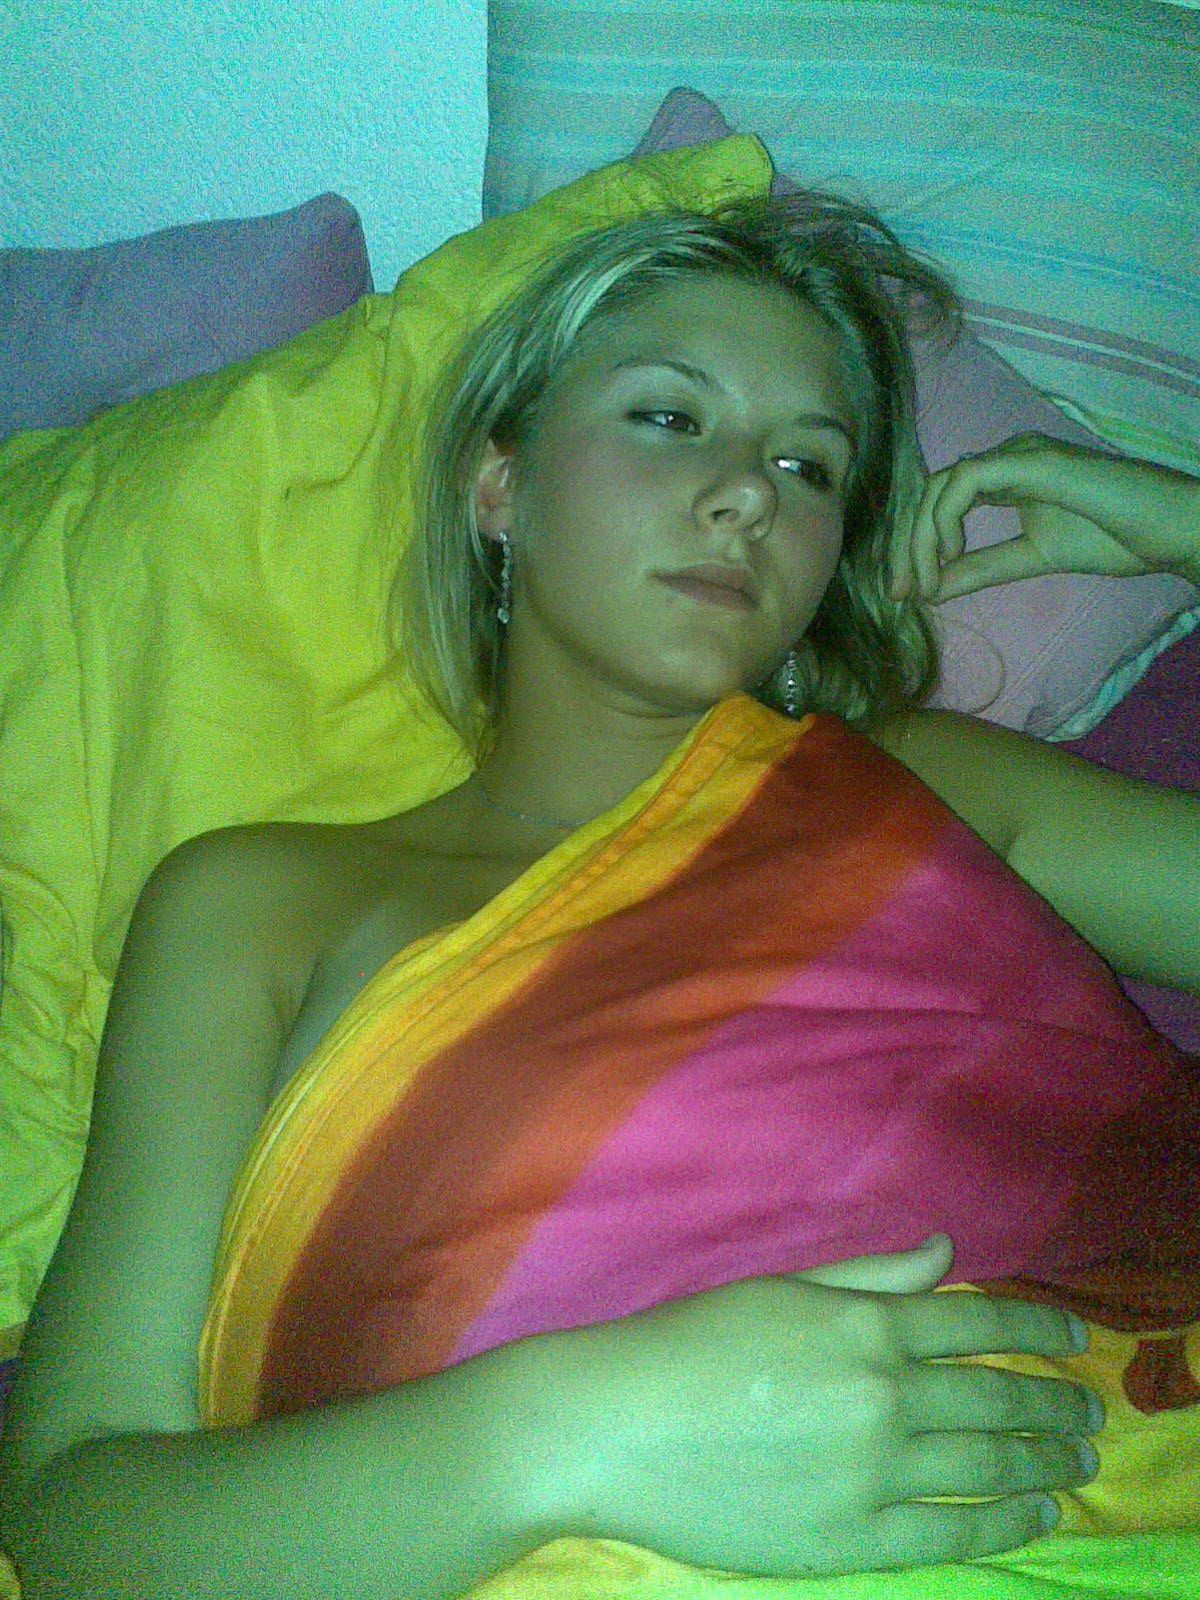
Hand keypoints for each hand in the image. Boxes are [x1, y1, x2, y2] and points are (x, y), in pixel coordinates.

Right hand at [546, 1235, 1102, 1578]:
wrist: (617, 1427)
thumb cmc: (690, 1343)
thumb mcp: (783, 1288)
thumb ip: (872, 1277)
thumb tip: (947, 1253)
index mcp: (865, 1325)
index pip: (982, 1323)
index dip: (1041, 1330)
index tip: (1078, 1341)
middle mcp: (884, 1396)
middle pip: (999, 1400)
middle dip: (1056, 1406)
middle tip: (1090, 1415)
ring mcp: (873, 1473)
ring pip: (989, 1469)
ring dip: (1046, 1464)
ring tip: (1078, 1465)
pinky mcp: (853, 1538)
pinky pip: (952, 1535)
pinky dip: (1005, 1524)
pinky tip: (1035, 1513)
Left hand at [890, 432, 1199, 601]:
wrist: (1167, 530)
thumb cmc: (1115, 536)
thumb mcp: (1032, 559)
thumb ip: (982, 569)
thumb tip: (931, 589)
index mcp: (1004, 478)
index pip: (938, 503)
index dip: (912, 546)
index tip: (905, 593)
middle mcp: (1004, 458)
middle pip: (928, 492)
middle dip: (904, 545)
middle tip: (898, 592)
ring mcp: (1017, 455)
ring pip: (939, 485)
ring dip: (918, 537)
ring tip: (923, 580)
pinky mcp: (1030, 461)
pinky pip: (965, 481)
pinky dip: (944, 519)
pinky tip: (948, 554)